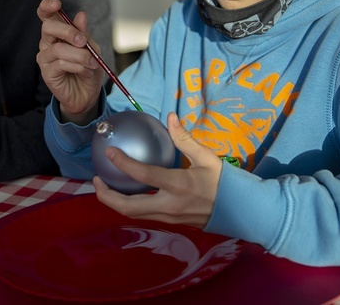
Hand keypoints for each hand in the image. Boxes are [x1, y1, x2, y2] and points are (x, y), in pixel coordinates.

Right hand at [36, 0, 103, 123]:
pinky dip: (78, 67)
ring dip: (80, 56)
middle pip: (48, 27)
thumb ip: (84, 33)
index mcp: (58, 33)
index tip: (57, 4)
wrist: (88, 93)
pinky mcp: (47, 73)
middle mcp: (48, 43)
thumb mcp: (92, 48)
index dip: (47, 6)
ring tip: (92, 63)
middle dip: (68, 31)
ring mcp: (45, 58)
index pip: (46, 15)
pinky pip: (61, 64)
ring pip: (58, 49)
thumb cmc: (89, 68)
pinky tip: (86, 72)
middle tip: (84, 42)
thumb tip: (80, 15)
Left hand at [93, 113, 221, 227]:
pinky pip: (144, 215)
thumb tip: (171, 117)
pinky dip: (130, 205)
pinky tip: (127, 191)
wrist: (243, 211)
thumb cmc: (226, 182)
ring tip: (106, 186)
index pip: (143, 176)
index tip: (109, 152)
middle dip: (107, 196)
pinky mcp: (171, 222)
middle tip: (96, 180)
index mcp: (179, 186)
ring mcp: (169, 218)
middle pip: (128, 208)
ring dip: (115, 202)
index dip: (123, 164)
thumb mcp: (207, 157)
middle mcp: (169, 205)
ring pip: (133, 214)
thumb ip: (185, 139)